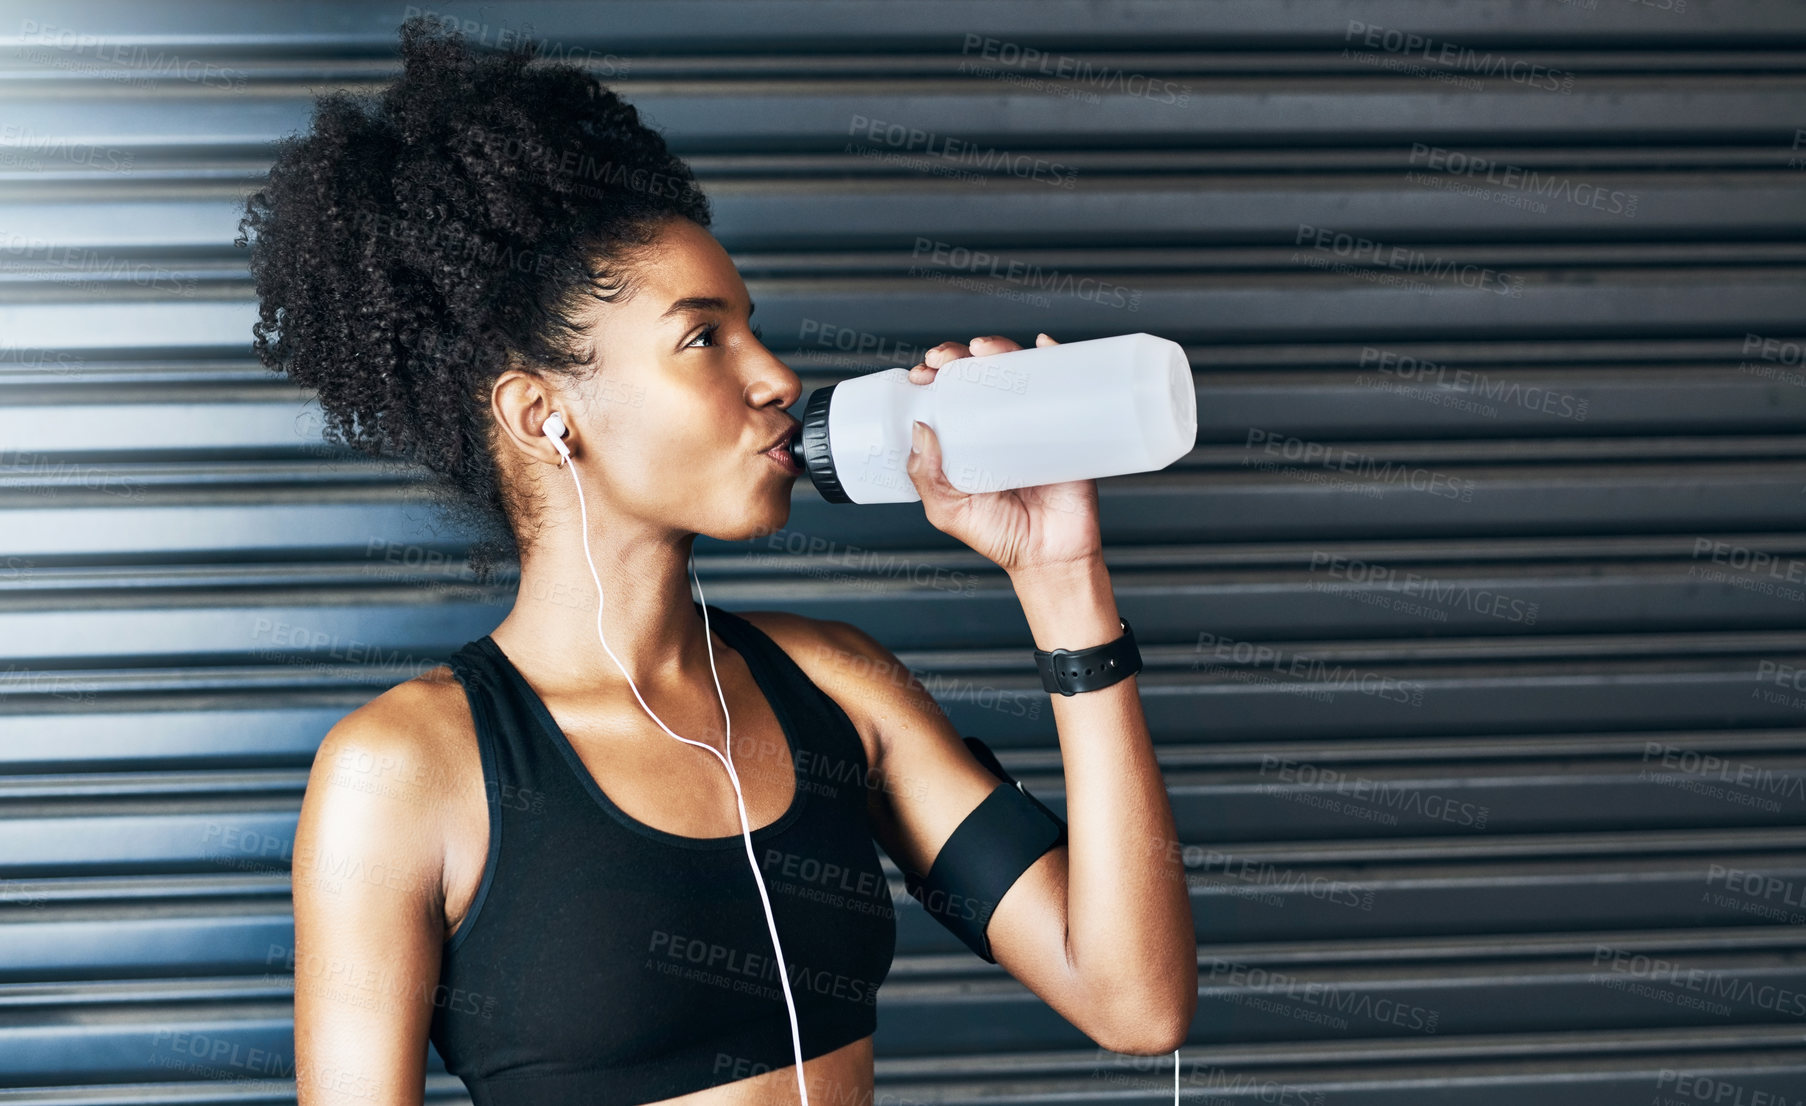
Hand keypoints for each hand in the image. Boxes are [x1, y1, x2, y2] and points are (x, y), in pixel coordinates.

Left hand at [904, 333, 1103, 575]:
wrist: (1051, 558)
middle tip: (945, 358)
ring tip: (983, 349)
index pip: (948, 394)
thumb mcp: (948, 510)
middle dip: (959, 355)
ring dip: (1000, 348)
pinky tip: (1043, 345)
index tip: (923, 371)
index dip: (934, 375)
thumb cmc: (1000, 537)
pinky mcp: (1068, 427)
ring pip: (1017, 372)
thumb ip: (926, 477)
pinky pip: (1064, 385)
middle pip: (979, 374)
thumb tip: (919, 427)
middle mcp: (999, 424)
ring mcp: (1034, 422)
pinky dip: (1055, 357)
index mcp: (967, 439)